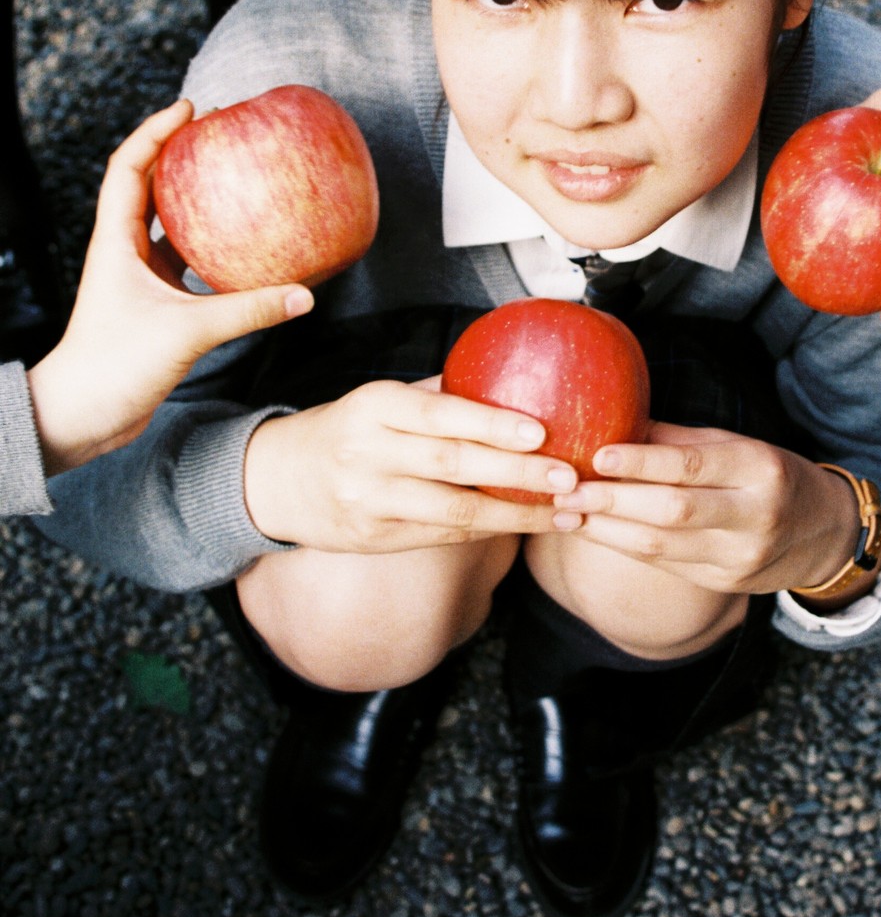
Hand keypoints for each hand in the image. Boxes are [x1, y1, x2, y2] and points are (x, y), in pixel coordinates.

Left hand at [26, 102, 314, 474]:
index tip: (191, 109)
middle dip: (181, 153)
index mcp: (114, 241)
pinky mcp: (155, 304)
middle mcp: (124, 251)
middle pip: (147, 184)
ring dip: (197, 199)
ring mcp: (138, 277)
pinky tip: (250, 248)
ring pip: (170, 223)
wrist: (83, 415)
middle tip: (220, 130)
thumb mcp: (187, 331)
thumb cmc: (116, 365)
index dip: (155, 130)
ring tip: (237, 178)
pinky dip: (216, 249)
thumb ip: (248, 310)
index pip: (128, 166)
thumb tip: (304, 296)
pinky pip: (190, 262)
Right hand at [241, 379, 581, 552]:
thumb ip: (436, 397)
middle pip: (453, 466)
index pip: (440, 414)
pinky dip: (488, 531)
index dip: (491, 424)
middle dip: (517, 473)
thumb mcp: (378, 401)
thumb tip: (514, 377)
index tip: (541, 430)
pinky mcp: (373, 540)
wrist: (274, 479)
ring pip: (453, 513)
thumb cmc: (347, 429)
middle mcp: (367, 454)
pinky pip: (441, 537)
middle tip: (570, 476)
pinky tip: (527, 524)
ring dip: (516, 514)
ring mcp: (368, 502)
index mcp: (373, 406)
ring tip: (565, 510)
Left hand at [555, 423, 860, 593]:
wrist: (823, 534)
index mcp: (758, 468)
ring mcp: (739, 556)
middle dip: (611, 501)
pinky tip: (593, 531)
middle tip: (565, 489)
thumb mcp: (736, 445)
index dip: (642, 462)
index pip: (692, 466)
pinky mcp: (724, 583)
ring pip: (661, 546)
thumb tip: (613, 420)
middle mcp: (753, 515)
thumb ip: (678, 440)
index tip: (597, 455)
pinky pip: (665, 564)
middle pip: (671, 511)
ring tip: (564, 513)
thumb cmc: (768, 475)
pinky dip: (624, 547)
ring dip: (606, 530)